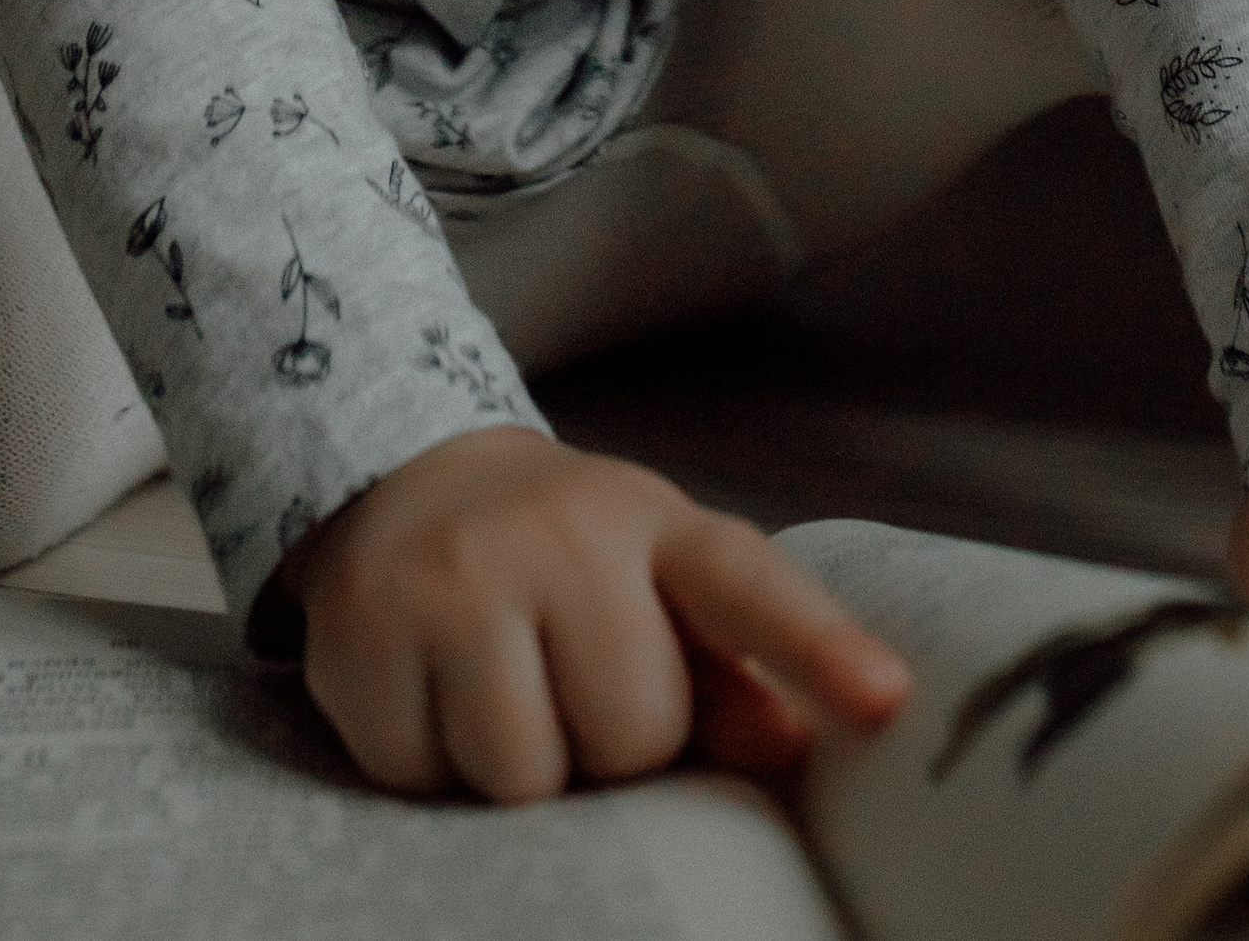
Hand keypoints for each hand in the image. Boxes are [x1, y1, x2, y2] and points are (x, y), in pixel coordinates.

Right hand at [280, 425, 910, 801]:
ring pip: (523, 774)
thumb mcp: (654, 585)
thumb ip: (730, 668)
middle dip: (606, 744)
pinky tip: (424, 687)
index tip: (887, 700)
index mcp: (652, 524)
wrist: (401, 472)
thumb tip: (788, 745)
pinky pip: (419, 777)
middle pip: (630, 734)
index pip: (744, 585)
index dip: (817, 648)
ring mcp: (453, 573)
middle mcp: (557, 531)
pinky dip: (423, 760)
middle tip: (565, 678)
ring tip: (496, 686)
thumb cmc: (559, 560)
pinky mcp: (361, 626)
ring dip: (515, 767)